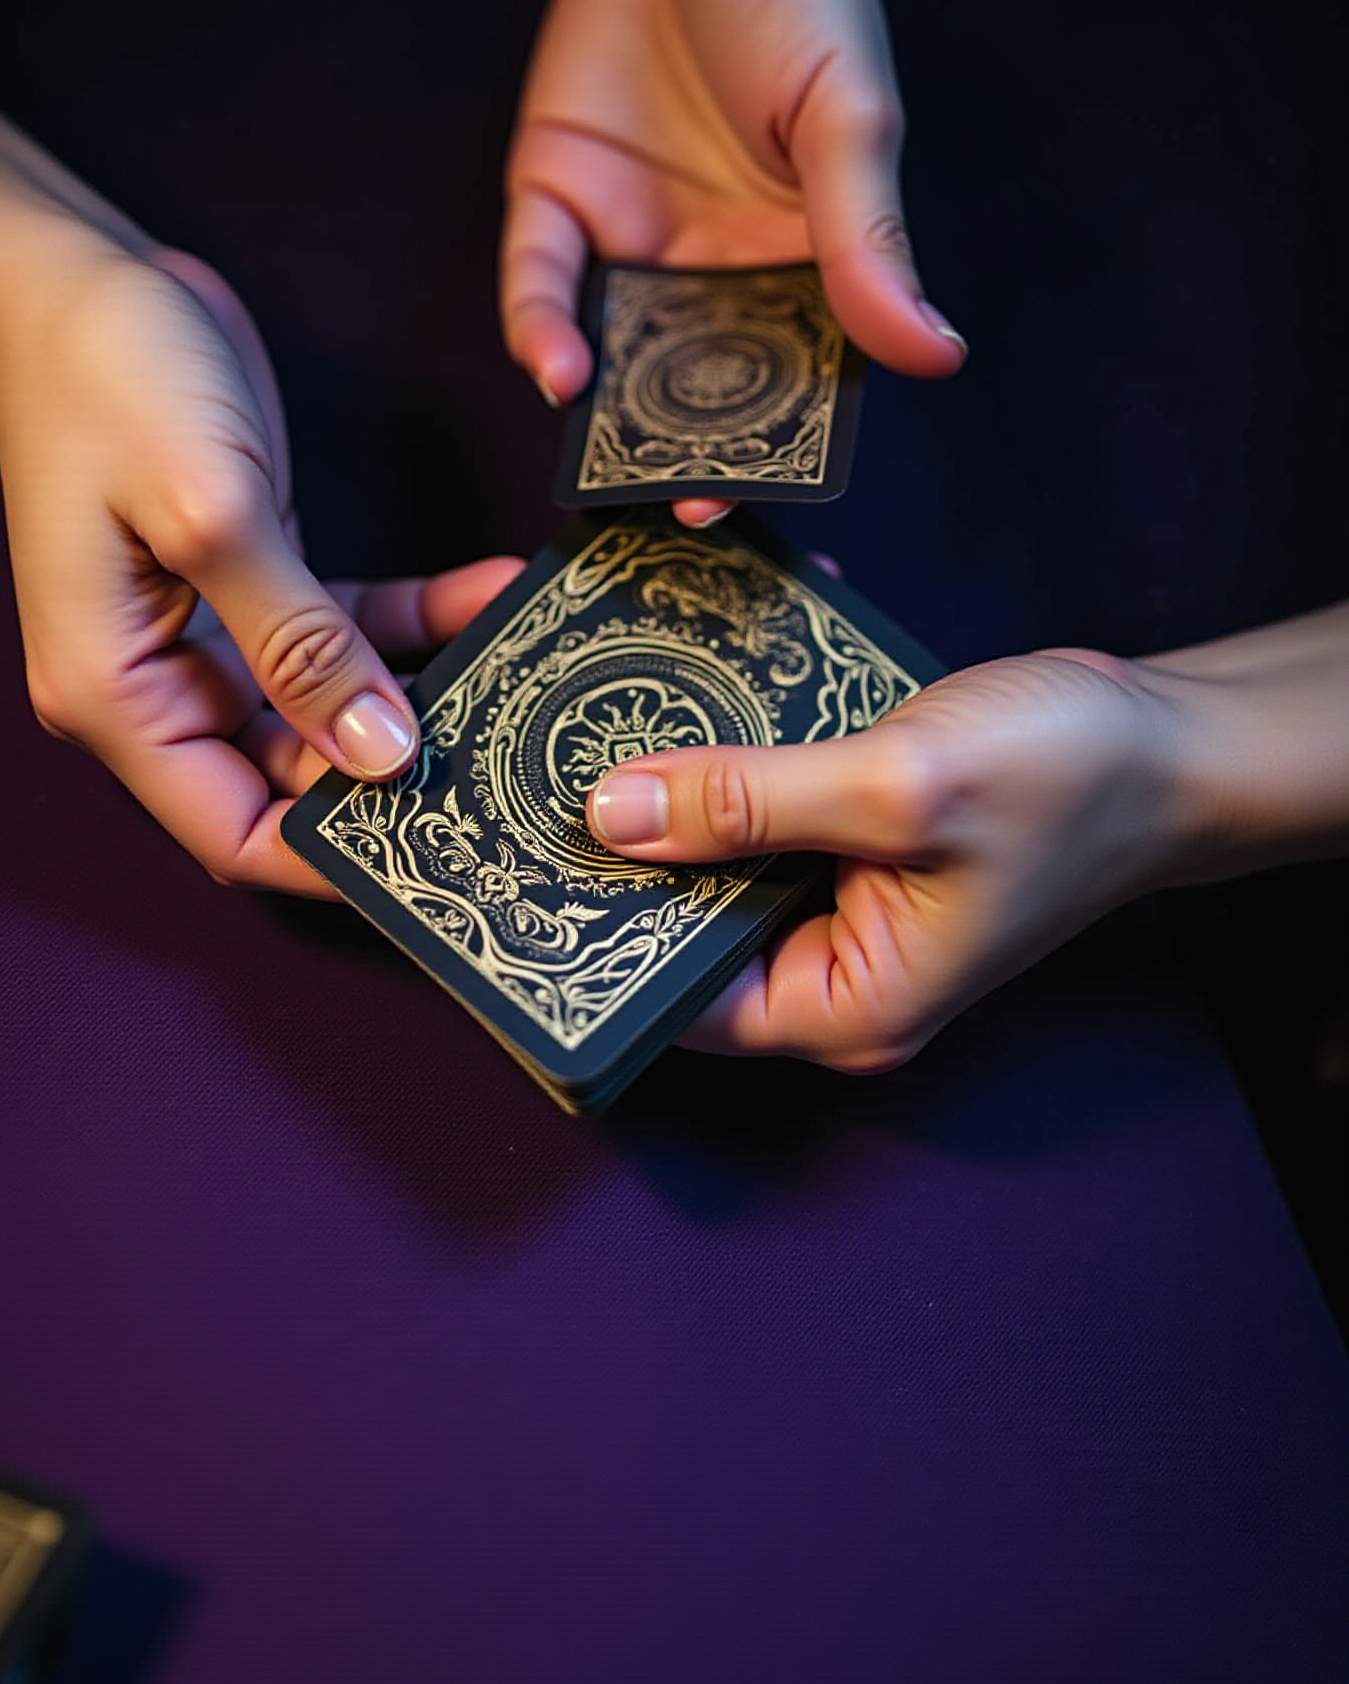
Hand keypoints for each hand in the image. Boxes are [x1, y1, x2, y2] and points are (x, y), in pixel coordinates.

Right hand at [0, 238, 519, 895]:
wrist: (80, 275)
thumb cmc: (111, 380)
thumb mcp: (212, 512)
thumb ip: (298, 641)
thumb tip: (379, 753)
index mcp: (118, 693)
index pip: (230, 829)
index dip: (326, 858)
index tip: (434, 856)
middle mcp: (161, 683)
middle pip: (290, 780)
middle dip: (394, 779)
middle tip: (506, 771)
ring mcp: (209, 634)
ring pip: (332, 710)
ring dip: (421, 696)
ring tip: (517, 682)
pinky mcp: (255, 580)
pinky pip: (347, 630)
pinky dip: (415, 622)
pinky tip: (490, 594)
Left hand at [502, 0, 965, 522]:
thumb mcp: (848, 117)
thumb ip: (869, 241)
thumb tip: (932, 354)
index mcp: (797, 262)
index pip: (792, 374)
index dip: (780, 443)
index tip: (769, 495)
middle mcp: (710, 270)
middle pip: (697, 387)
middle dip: (687, 455)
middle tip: (687, 512)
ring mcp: (630, 241)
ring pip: (613, 355)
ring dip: (609, 418)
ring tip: (616, 473)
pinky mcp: (556, 200)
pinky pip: (540, 286)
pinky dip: (544, 329)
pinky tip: (560, 370)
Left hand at [585, 650, 1185, 1069]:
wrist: (1170, 738)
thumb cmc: (1071, 780)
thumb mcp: (902, 786)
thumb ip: (752, 801)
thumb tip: (610, 814)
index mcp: (845, 1002)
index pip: (674, 994)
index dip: (592, 930)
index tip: (513, 860)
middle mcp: (831, 970)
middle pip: (682, 922)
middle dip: (621, 845)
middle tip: (532, 767)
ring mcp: (840, 907)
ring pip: (715, 857)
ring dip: (672, 785)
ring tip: (587, 713)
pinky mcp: (849, 844)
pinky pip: (763, 808)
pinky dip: (735, 751)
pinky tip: (693, 681)